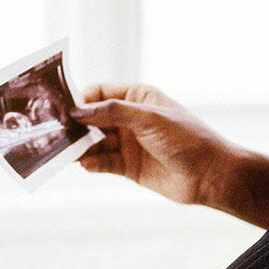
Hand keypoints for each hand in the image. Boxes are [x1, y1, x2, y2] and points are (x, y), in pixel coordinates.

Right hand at [73, 84, 237, 207]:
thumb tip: (79, 110)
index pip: (101, 92)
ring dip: (81, 146)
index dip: (82, 99)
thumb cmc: (188, 139)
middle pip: (93, 118)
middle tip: (58, 132)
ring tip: (67, 151)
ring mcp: (129, 143)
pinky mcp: (129, 167)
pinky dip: (92, 163)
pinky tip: (86, 164)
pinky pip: (103, 162)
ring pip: (95, 142)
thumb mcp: (149, 118)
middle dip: (77, 125)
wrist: (211, 175)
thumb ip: (112, 112)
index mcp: (138, 98)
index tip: (65, 108)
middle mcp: (131, 119)